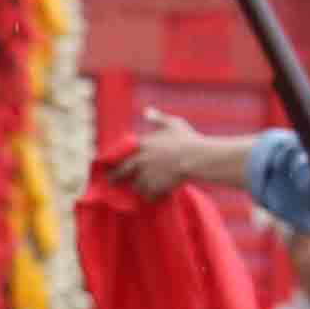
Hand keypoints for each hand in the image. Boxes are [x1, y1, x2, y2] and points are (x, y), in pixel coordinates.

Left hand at [122, 116, 252, 201]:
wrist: (198, 158)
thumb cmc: (188, 140)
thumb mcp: (174, 124)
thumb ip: (158, 118)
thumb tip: (146, 111)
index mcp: (141, 145)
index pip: (120, 155)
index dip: (115, 161)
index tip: (111, 165)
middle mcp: (140, 160)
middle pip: (122, 173)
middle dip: (117, 178)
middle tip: (112, 182)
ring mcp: (147, 175)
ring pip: (136, 186)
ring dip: (139, 188)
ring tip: (142, 189)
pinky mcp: (155, 187)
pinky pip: (148, 196)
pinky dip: (151, 197)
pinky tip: (154, 196)